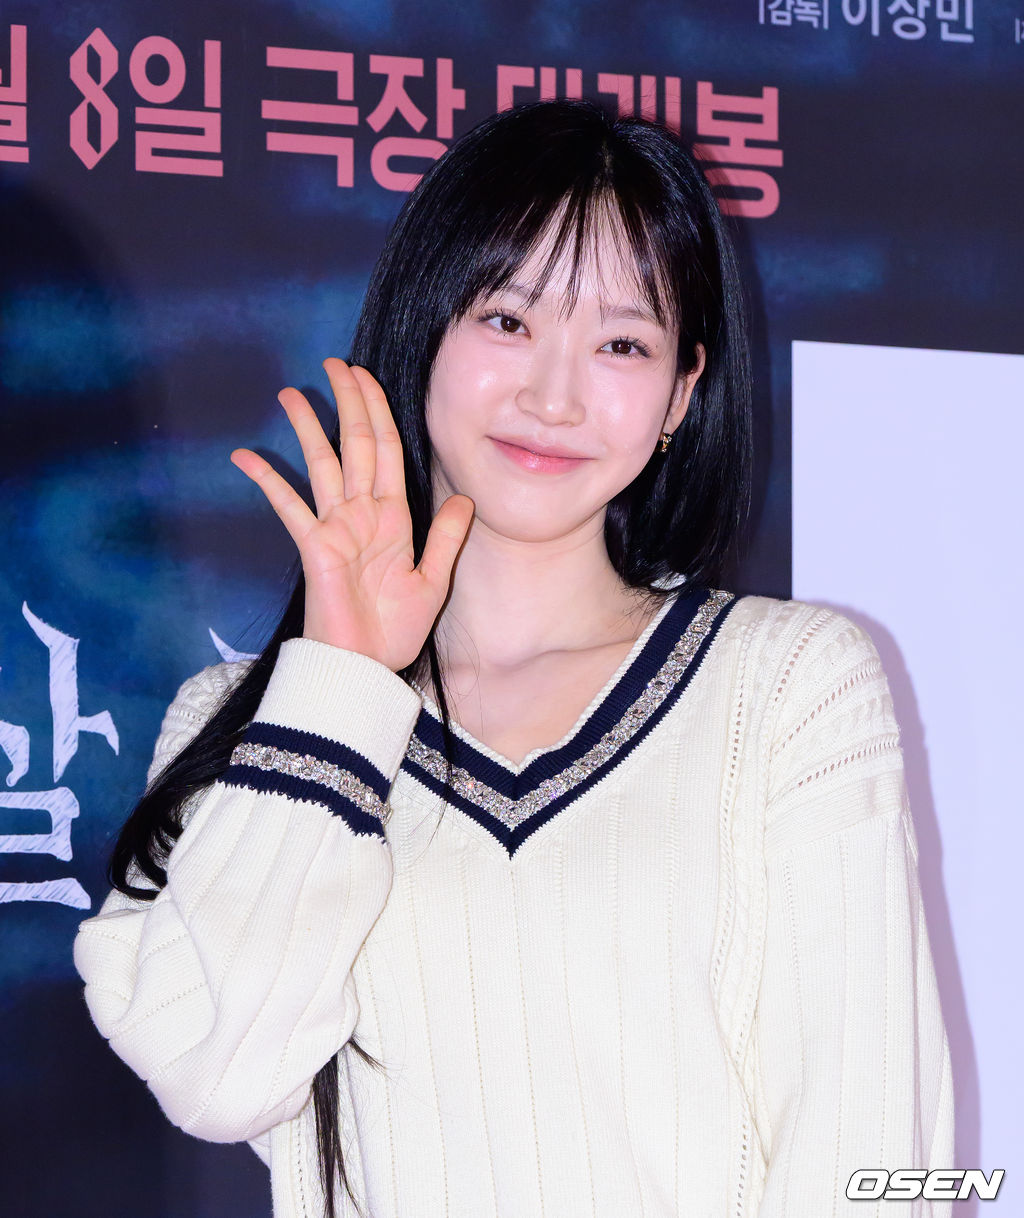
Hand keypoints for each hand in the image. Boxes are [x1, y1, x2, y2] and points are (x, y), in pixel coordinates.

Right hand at [230, 358, 473, 671]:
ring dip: (309, 427)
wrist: (364, 668)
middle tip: (335, 363)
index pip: (388, 451)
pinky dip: (268, 480)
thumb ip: (446, 538)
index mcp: (394, 518)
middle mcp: (363, 514)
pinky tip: (245, 456)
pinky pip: (289, 506)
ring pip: (323, 464)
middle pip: (357, 445)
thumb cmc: (394, 632)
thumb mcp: (431, 581)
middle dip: (349, 403)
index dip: (379, 413)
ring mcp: (335, 527)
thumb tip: (464, 498)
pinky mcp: (313, 546)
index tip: (366, 379)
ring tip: (290, 393)